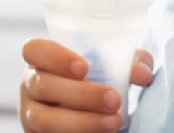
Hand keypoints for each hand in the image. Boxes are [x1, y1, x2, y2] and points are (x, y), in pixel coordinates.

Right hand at [18, 38, 153, 131]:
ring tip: (113, 123)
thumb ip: (127, 63)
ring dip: (80, 122)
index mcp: (42, 60)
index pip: (34, 50)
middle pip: (42, 85)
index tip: (84, 67)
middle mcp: (30, 85)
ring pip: (44, 119)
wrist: (90, 112)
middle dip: (80, 94)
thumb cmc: (96, 82)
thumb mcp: (110, 67)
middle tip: (114, 100)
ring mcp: (30, 114)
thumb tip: (143, 73)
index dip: (55, 57)